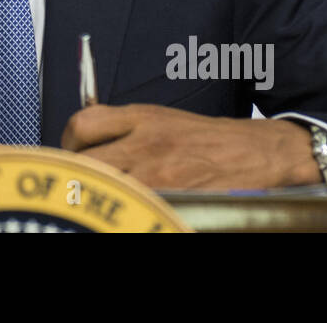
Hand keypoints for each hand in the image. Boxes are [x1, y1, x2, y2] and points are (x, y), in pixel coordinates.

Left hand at [61, 103, 319, 188]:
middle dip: (75, 176)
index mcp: (141, 117)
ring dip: (98, 195)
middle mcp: (146, 143)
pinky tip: (132, 209)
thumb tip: (84, 145)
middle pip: (87, 161)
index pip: (82, 124)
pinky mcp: (176, 199)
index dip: (67, 145)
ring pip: (107, 187)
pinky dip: (128, 208)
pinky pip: (137, 204)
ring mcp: (160, 174)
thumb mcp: (161, 119)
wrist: (258, 153)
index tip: (70, 157)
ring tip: (102, 199)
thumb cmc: (206, 139)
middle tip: (77, 187)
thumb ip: (123, 128)